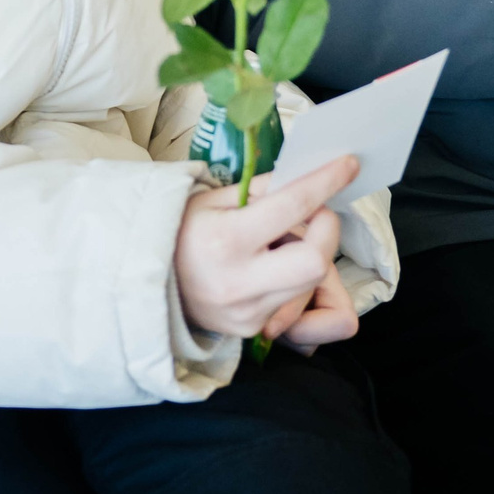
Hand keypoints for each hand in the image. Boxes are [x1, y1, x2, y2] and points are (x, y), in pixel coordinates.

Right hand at [174, 156, 356, 339]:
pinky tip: (271, 266)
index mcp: (226, 239)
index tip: (349, 164)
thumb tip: (304, 177)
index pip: (292, 205)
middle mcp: (240, 281)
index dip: (326, 181)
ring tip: (284, 241)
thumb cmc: (178, 232)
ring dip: (312, 254)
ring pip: (312, 283)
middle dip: (326, 231)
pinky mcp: (254, 329)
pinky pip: (295, 300)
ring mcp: (248, 312)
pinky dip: (294, 277)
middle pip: (317, 260)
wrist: (144, 285)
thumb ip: (260, 190)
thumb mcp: (211, 200)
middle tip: (313, 215)